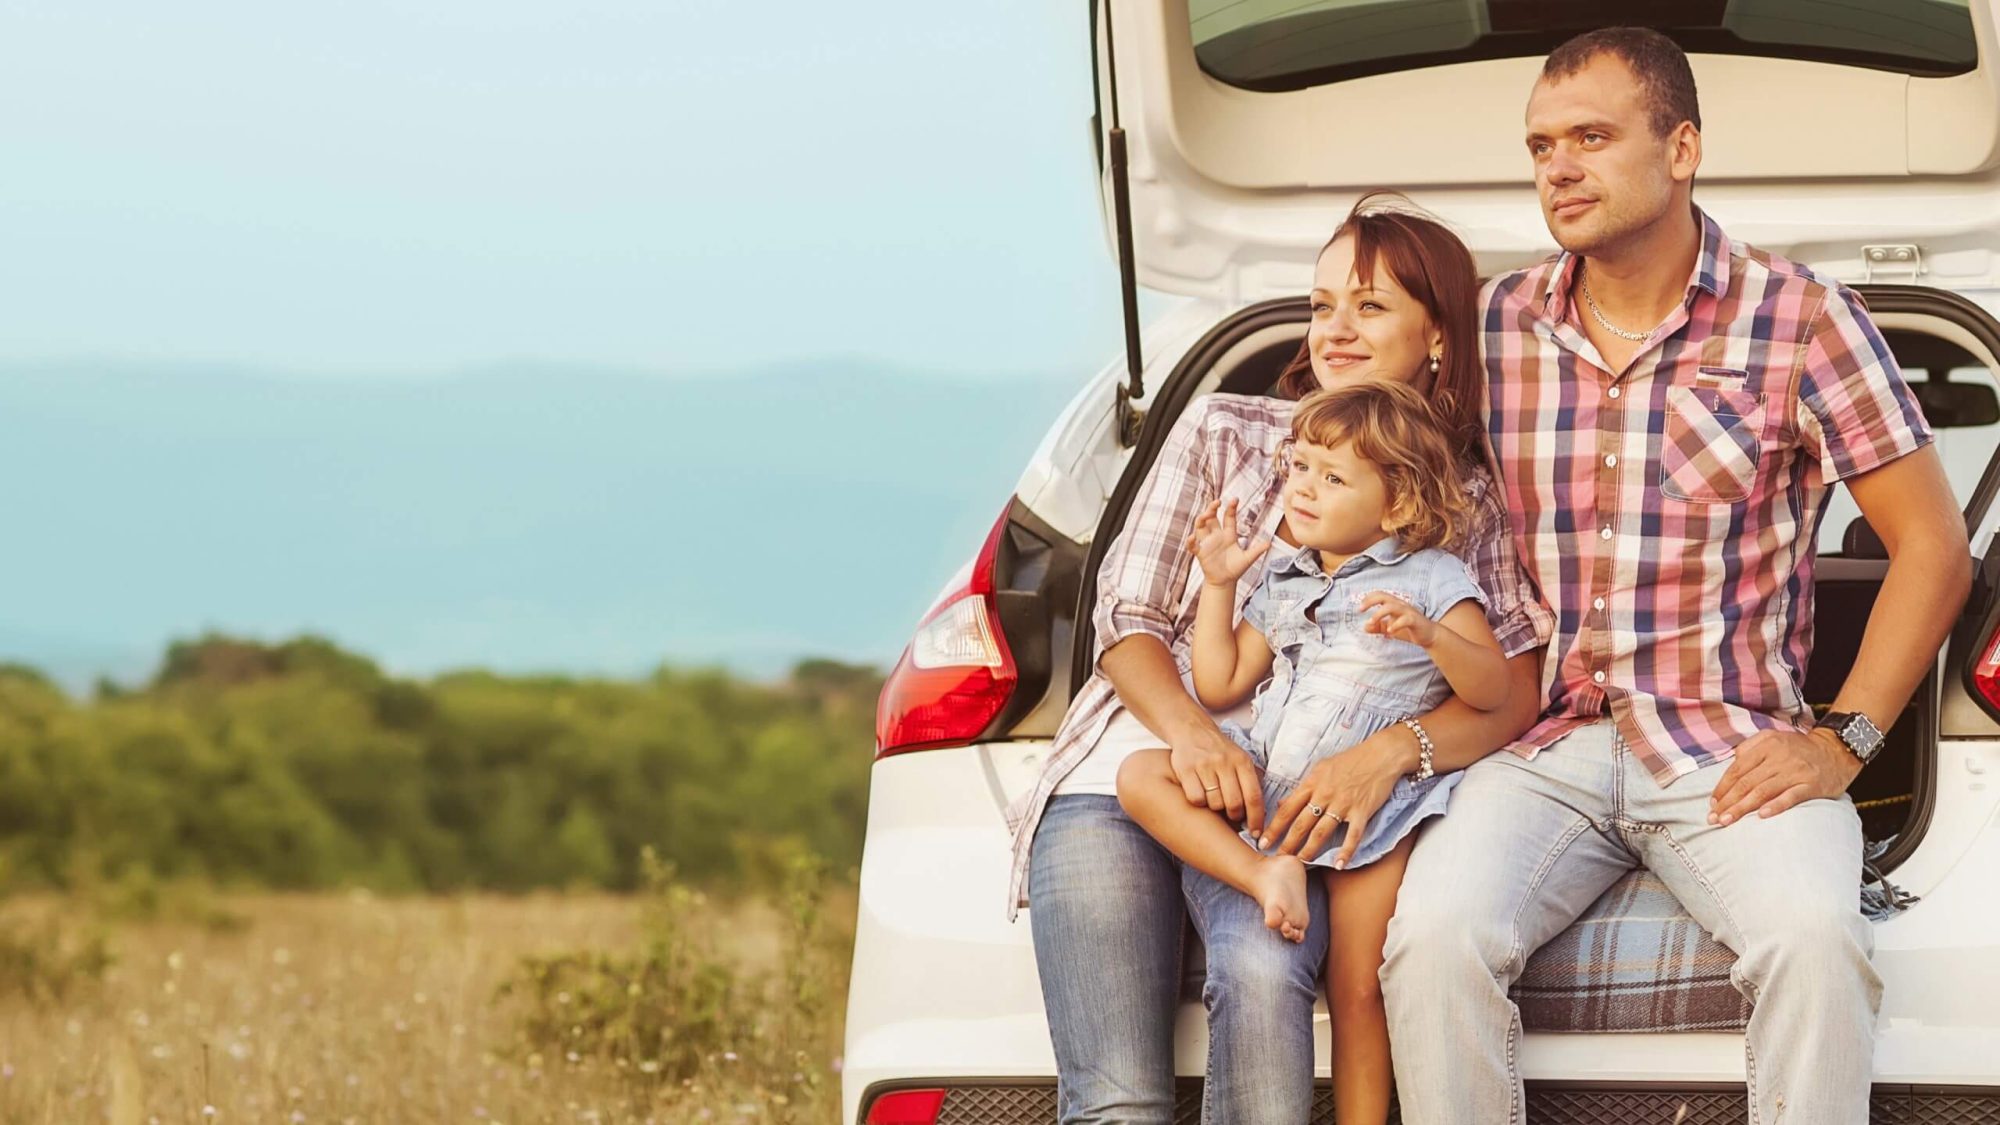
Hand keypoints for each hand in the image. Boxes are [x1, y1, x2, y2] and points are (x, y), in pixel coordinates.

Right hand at [1168, 724, 1266, 835]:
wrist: (1192, 730)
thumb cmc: (1220, 752)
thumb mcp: (1240, 760)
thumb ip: (1250, 782)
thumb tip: (1260, 816)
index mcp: (1242, 761)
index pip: (1254, 796)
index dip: (1256, 819)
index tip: (1256, 833)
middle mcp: (1225, 762)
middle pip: (1234, 804)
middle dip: (1234, 815)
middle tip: (1232, 814)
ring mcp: (1205, 765)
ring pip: (1214, 803)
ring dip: (1215, 808)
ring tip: (1214, 797)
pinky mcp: (1186, 768)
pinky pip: (1196, 799)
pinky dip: (1198, 802)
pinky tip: (1199, 792)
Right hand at [1186, 498, 1270, 588]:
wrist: (1224, 581)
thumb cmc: (1235, 568)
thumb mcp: (1248, 558)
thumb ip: (1257, 550)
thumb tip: (1269, 543)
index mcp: (1228, 534)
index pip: (1229, 517)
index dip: (1231, 508)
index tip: (1235, 499)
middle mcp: (1216, 536)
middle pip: (1212, 517)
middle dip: (1212, 508)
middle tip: (1217, 502)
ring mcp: (1207, 543)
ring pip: (1200, 526)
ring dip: (1201, 519)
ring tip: (1205, 515)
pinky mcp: (1200, 552)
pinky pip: (1192, 545)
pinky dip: (1190, 541)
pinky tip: (1192, 538)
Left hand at [1260, 726, 1407, 867]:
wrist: (1381, 754)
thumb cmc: (1351, 760)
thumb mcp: (1321, 768)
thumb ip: (1303, 787)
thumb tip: (1282, 803)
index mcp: (1312, 783)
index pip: (1287, 809)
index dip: (1273, 827)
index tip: (1262, 841)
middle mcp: (1325, 795)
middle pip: (1301, 824)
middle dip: (1286, 843)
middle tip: (1276, 858)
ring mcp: (1343, 804)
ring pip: (1322, 832)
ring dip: (1310, 850)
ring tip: (1300, 863)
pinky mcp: (1362, 811)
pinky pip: (1352, 835)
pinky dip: (1346, 851)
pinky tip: (1338, 865)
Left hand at [1360, 591, 1437, 647]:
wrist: (1428, 635)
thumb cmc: (1408, 629)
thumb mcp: (1390, 628)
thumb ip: (1378, 627)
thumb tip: (1364, 627)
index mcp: (1394, 604)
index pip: (1379, 595)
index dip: (1368, 598)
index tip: (1359, 607)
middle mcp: (1400, 605)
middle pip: (1384, 596)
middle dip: (1370, 600)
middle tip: (1361, 609)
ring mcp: (1408, 611)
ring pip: (1392, 606)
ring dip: (1379, 614)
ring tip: (1371, 622)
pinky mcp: (1415, 620)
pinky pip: (1405, 619)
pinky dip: (1396, 625)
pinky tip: (1389, 632)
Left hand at [1708, 727, 1861, 825]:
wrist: (1837, 750)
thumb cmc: (1799, 748)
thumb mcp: (1773, 738)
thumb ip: (1750, 748)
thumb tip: (1731, 764)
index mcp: (1766, 745)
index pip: (1737, 769)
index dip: (1722, 788)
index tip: (1712, 804)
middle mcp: (1779, 757)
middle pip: (1746, 782)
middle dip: (1727, 802)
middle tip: (1713, 819)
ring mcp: (1796, 771)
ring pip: (1763, 791)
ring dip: (1742, 808)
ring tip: (1727, 821)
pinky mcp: (1811, 784)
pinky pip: (1791, 797)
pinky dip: (1776, 806)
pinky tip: (1762, 816)